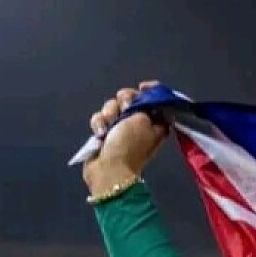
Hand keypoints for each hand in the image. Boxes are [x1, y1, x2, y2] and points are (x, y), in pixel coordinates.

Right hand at [83, 81, 169, 196]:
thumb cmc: (128, 145)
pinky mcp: (106, 134)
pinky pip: (101, 119)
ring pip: (113, 107)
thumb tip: (143, 98)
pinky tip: (100, 133)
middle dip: (124, 100)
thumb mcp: (142, 120)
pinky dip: (99, 124)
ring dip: (108, 113)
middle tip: (123, 108)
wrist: (109, 169)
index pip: (156, 100)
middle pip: (131, 99)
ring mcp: (122, 130)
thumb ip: (144, 105)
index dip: (149, 91)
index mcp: (156, 124)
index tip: (142, 87)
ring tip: (108, 126)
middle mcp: (140, 126)